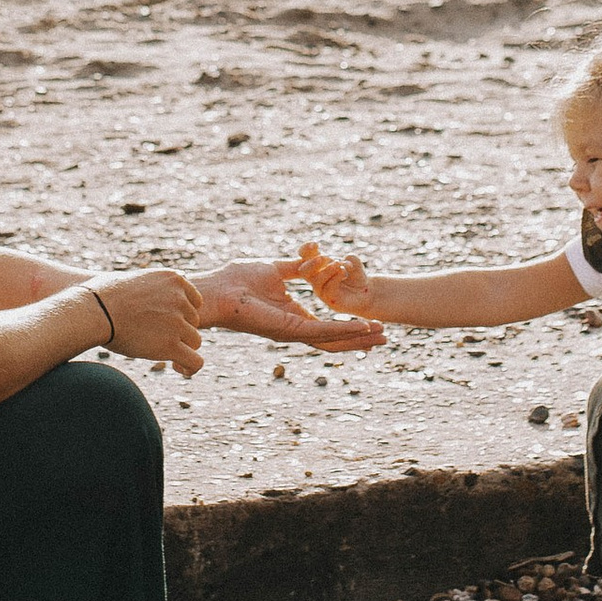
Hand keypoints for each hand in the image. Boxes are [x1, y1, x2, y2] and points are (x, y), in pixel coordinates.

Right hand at [93, 268, 204, 378]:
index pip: (194, 301)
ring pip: (194, 341)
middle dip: (180, 331)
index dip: (183, 314)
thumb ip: (150, 286)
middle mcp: (180, 298)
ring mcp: (178, 322)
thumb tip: (145, 292)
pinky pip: (195, 361)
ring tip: (168, 356)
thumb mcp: (133, 279)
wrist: (94, 310)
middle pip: (194, 321)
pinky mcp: (171, 345)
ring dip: (183, 348)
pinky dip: (190, 367)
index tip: (169, 323)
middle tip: (159, 339)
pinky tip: (180, 368)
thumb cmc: (101, 295)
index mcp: (173, 279)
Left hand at [194, 256, 385, 349]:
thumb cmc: (237, 281)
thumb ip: (298, 267)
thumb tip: (316, 260)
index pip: (326, 326)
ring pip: (331, 339)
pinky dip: (342, 330)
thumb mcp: (276, 269)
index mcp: (292, 315)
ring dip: (357, 338)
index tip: (370, 324)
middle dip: (359, 339)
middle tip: (385, 338)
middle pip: (334, 339)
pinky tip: (361, 329)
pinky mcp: (288, 328)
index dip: (348, 328)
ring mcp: (292, 331)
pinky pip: (321, 330)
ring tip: (380, 336)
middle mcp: (294, 328)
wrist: (217, 290)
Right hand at [293, 239, 385, 324]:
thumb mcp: (354, 263)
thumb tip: (347, 258)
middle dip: (311, 262)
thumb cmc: (355, 276)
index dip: (306, 249)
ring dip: (327, 270)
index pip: (305, 256)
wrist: (365, 293)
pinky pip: (328, 289)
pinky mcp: (330, 300)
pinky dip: (335, 278)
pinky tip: (343, 272)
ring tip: (338, 264)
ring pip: (316, 280)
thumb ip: (351, 259)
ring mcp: (322, 290)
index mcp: (317, 266)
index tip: (316, 244)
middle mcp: (316, 278)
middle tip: (324, 257)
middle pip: (303, 270)